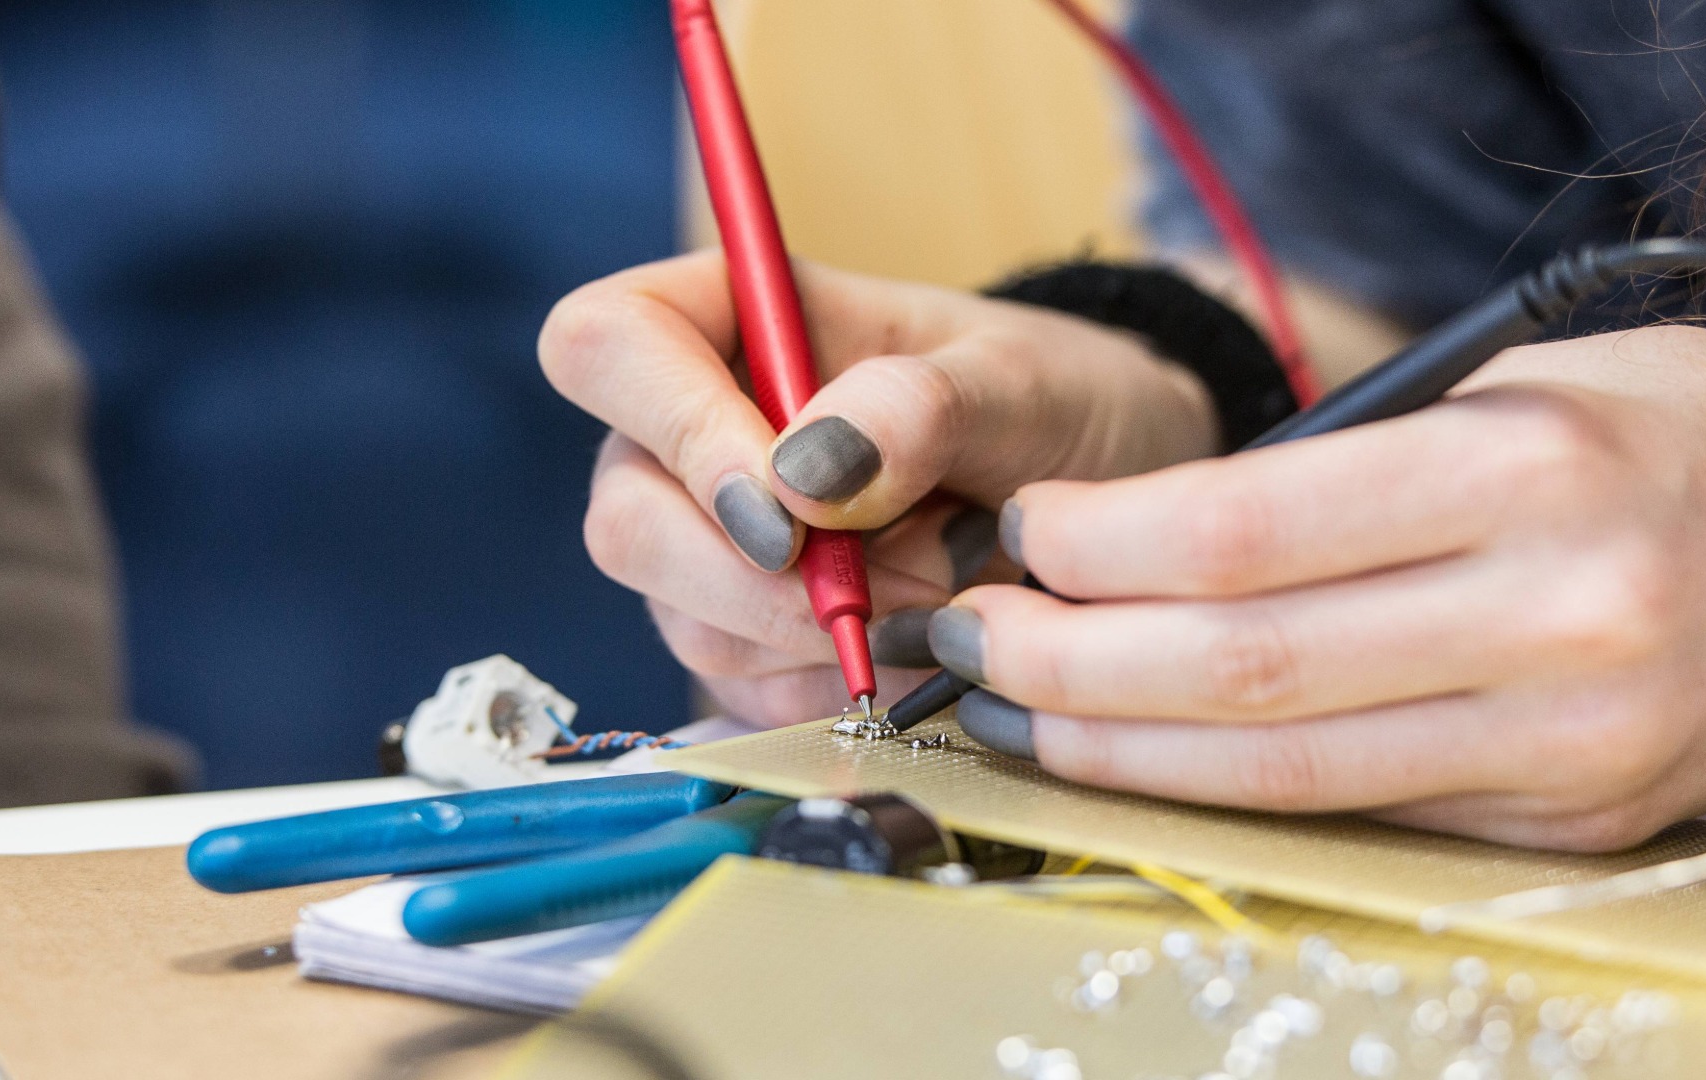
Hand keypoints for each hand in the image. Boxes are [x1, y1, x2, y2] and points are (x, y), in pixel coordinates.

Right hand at [539, 251, 1217, 726]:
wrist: (1100, 502)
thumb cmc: (1053, 405)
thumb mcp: (1020, 383)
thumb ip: (919, 406)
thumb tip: (801, 473)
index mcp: (733, 318)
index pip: (605, 345)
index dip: (675, 431)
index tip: (788, 509)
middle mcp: (691, 434)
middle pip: (625, 519)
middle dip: (763, 579)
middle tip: (909, 573)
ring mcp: (707, 546)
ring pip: (687, 624)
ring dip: (823, 634)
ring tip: (944, 582)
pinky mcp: (745, 640)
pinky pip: (747, 694)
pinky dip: (840, 685)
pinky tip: (920, 641)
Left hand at [936, 326, 1705, 849]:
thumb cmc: (1684, 435)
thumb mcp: (1530, 390)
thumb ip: (1354, 469)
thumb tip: (1154, 542)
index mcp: (1531, 472)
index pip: (1245, 529)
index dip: (1099, 544)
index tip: (1022, 534)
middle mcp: (1556, 618)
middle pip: (1238, 667)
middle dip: (1067, 660)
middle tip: (973, 639)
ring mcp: (1570, 746)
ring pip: (1281, 772)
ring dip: (1117, 747)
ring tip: (1019, 711)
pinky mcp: (1570, 825)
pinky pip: (1359, 813)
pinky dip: (1228, 787)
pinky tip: (1146, 754)